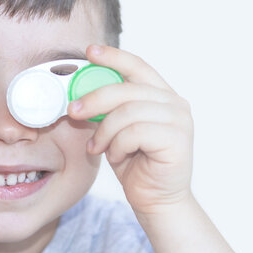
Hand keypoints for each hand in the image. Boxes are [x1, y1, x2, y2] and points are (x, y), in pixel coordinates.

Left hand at [68, 45, 193, 214]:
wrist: (156, 201)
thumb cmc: (136, 165)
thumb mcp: (117, 130)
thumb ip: (109, 109)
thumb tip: (80, 92)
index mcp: (162, 96)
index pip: (138, 66)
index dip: (114, 57)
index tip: (89, 52)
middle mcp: (175, 103)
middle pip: (127, 88)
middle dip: (94, 98)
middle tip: (73, 111)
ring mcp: (179, 120)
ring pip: (127, 112)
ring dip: (105, 132)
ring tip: (99, 148)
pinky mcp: (177, 139)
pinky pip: (134, 132)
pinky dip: (117, 145)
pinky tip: (117, 156)